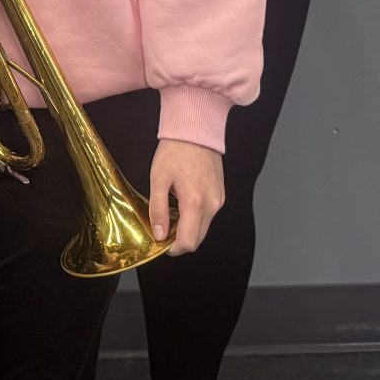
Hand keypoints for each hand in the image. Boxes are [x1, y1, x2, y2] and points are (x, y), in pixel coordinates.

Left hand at [149, 138, 225, 255]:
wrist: (195, 130)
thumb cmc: (175, 150)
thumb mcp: (158, 179)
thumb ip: (158, 210)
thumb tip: (158, 234)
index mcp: (195, 202)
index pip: (188, 242)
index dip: (173, 248)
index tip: (160, 242)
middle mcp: (212, 204)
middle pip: (197, 239)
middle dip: (180, 240)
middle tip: (163, 229)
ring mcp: (219, 200)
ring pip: (203, 228)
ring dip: (188, 228)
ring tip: (171, 213)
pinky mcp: (221, 195)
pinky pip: (208, 215)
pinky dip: (195, 217)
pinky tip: (182, 205)